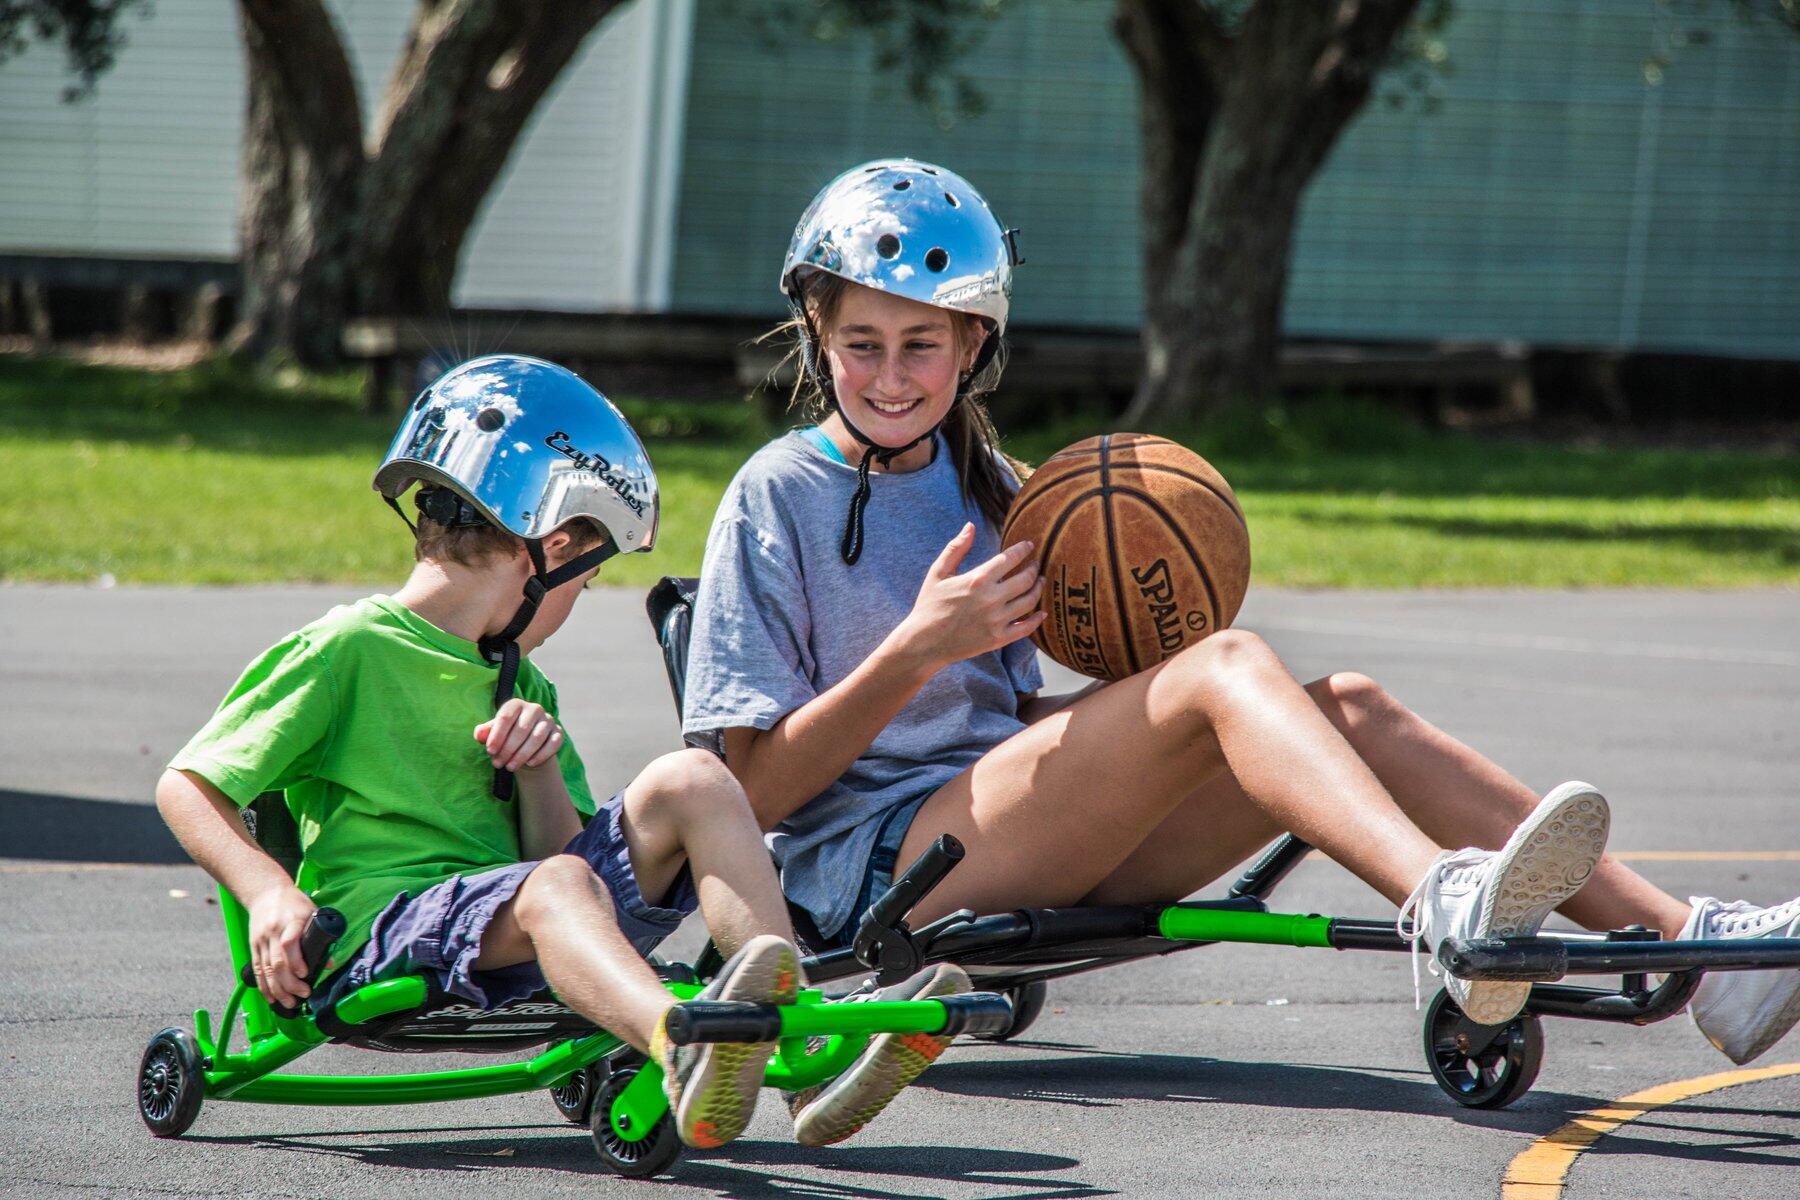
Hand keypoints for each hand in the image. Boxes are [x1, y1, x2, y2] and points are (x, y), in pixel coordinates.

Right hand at [247, 883, 317, 1008]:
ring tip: (290, 1003)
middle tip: (304, 995)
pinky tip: (271, 998)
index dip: (296, 962)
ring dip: (278, 990)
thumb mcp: (312, 912)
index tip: (306, 974)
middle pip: (277, 962)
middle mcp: (273, 932)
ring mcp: (261, 941)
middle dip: (290, 983)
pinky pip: (258, 970)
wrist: (265, 893)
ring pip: (267, 970)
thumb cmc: (294, 903)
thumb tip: (329, 963)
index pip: (289, 943)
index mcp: (291, 921)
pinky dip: (264, 987)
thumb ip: (320, 936)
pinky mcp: (254, 947)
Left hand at [475, 699, 564, 773]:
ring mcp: (548, 720)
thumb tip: (479, 734)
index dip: (497, 735)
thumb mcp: (494, 735)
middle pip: (521, 729)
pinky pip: (552, 744)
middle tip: (498, 764)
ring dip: (522, 755)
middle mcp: (534, 709)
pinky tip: (530, 764)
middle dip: (508, 749)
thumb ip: (485, 732)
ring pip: (536, 738)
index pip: (506, 717)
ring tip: (510, 767)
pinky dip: (541, 755)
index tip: (490, 751)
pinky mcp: (558, 732)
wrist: (527, 748)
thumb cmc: (506, 738)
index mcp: (516, 704)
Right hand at [893, 523, 1045, 669]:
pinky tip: (1042, 612)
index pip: (1010, 558)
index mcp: (978, 579)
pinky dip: (1037, 619)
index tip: (1029, 546)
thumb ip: (956, 548)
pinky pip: (1026, 628)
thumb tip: (970, 526)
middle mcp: (991, 599)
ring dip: (1038, 589)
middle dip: (1034, 568)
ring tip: (1039, 582)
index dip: (1023, 549)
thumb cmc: (929, 605)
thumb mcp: (938, 573)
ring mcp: (997, 620)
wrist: (924, 642)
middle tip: (1036, 564)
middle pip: (1026, 579)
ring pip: (1029, 601)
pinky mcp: (998, 639)